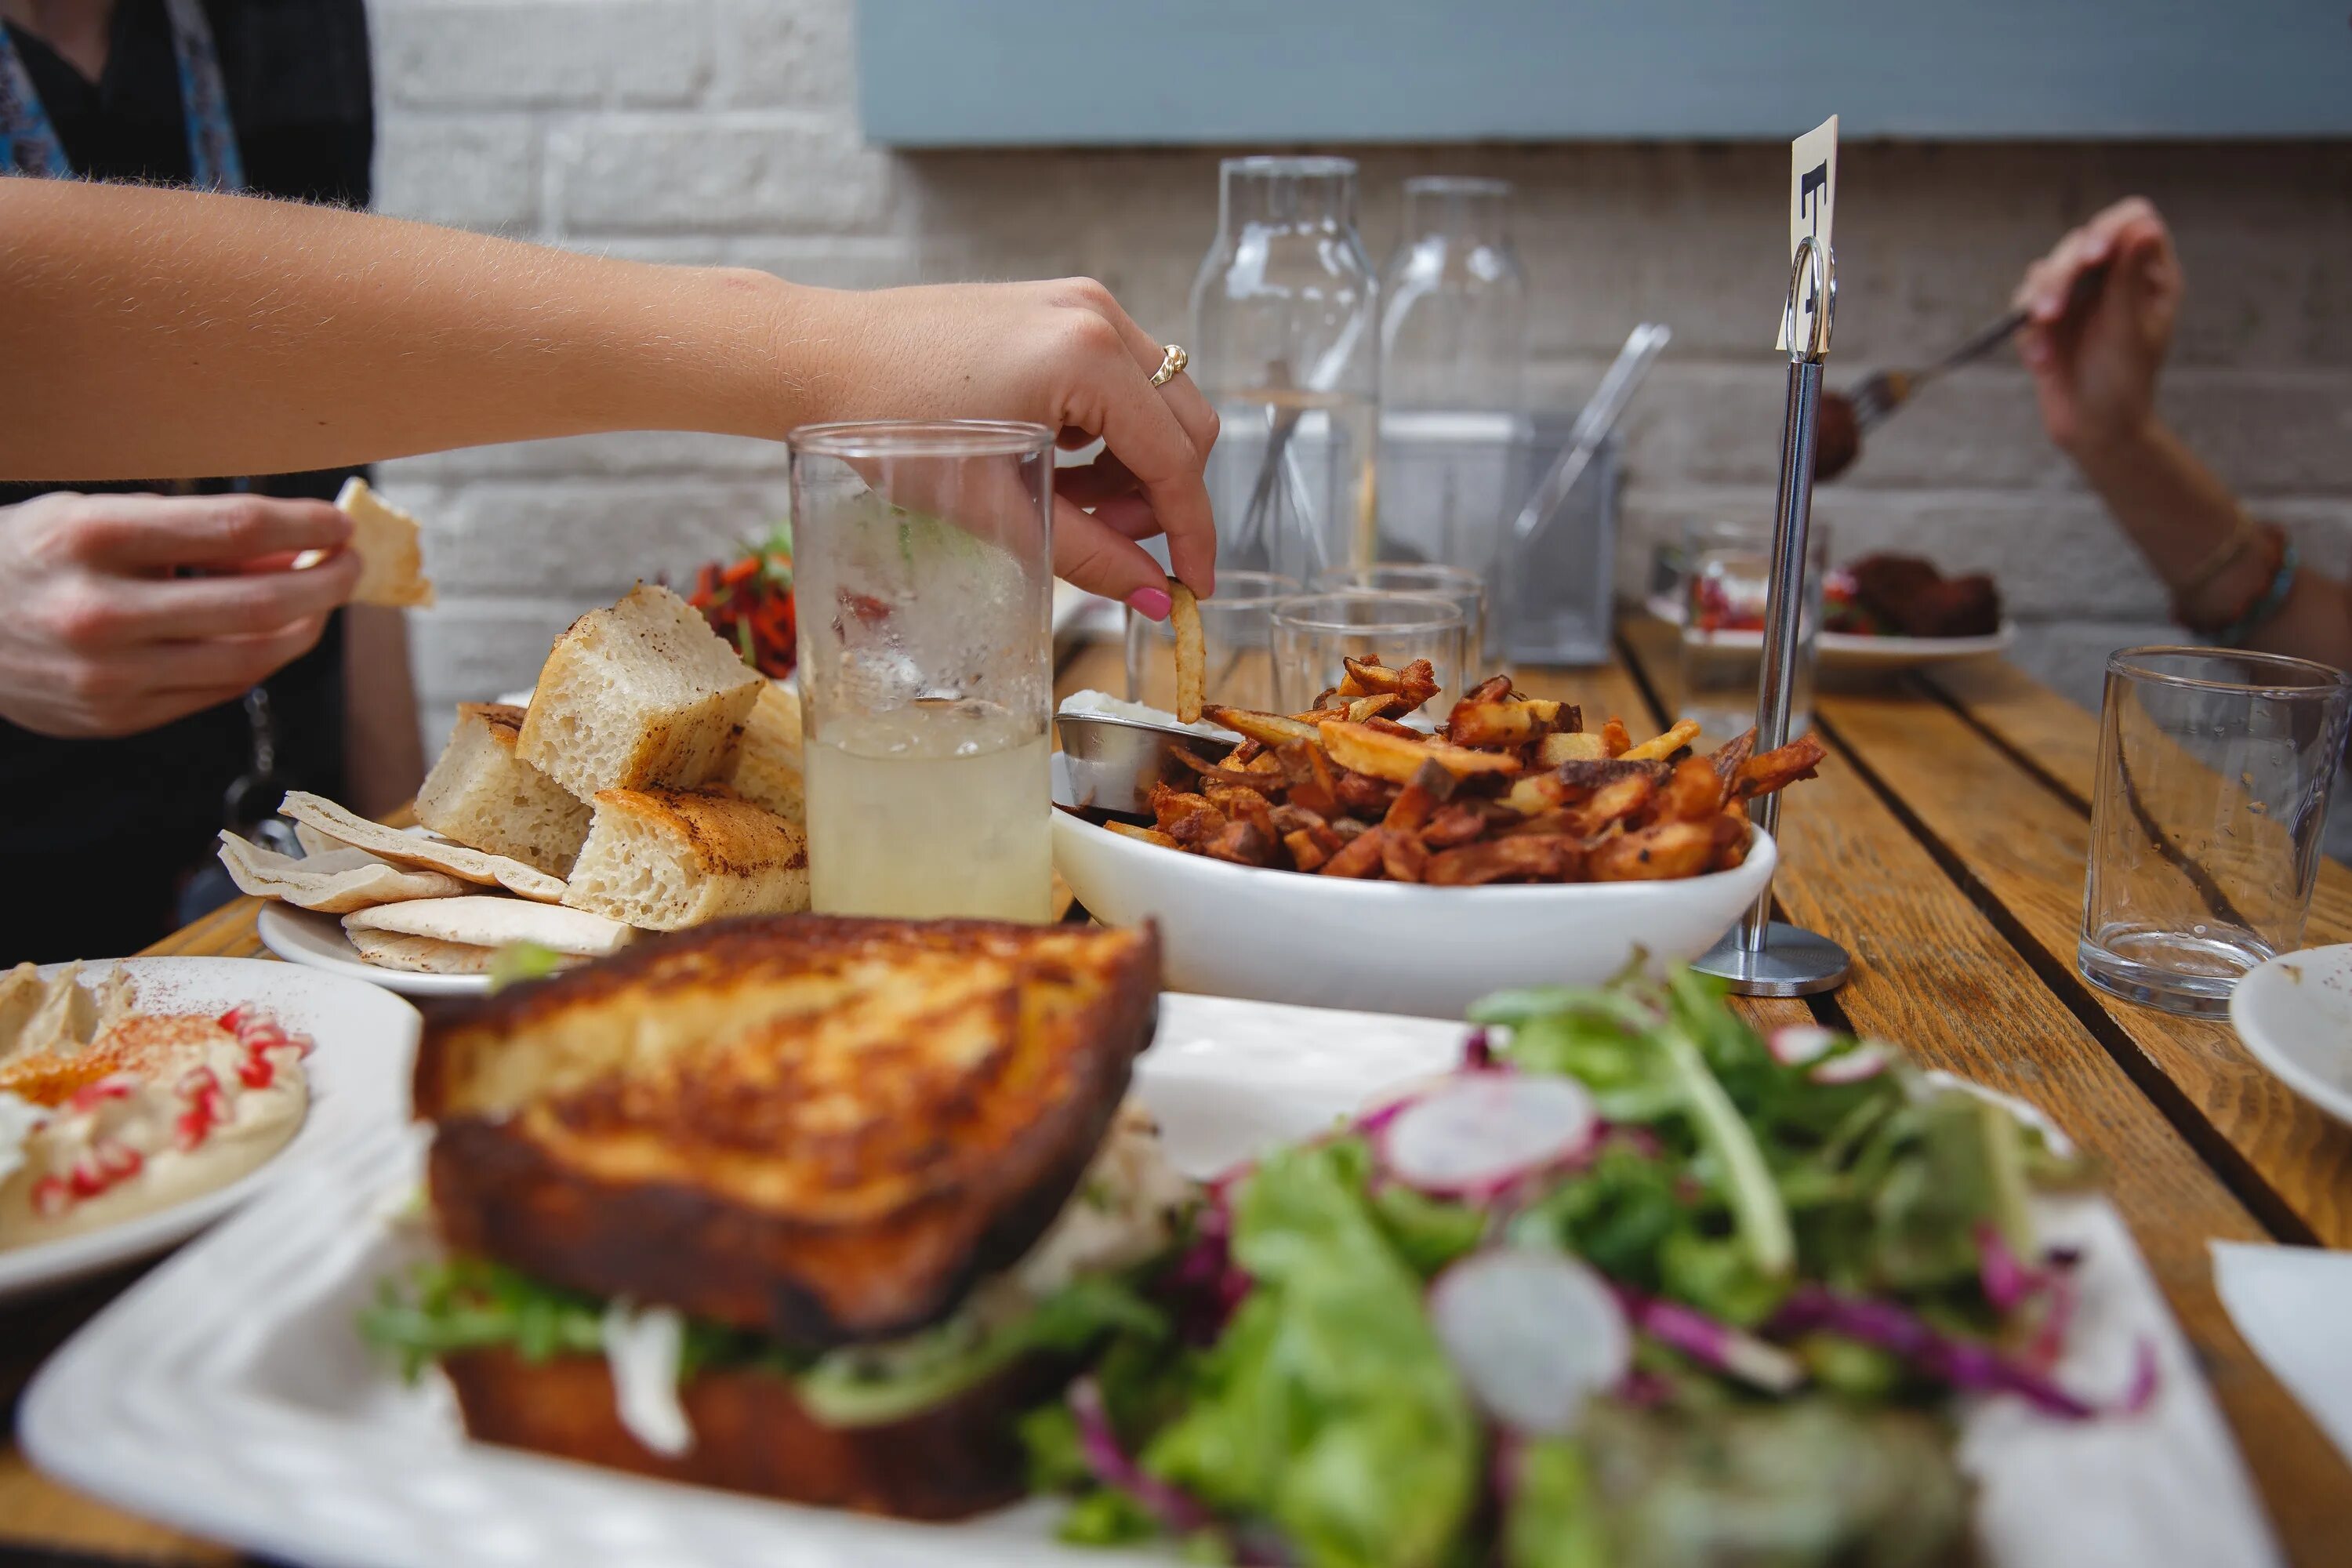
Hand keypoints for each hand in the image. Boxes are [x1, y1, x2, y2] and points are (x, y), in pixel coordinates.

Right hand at [0, 491, 359, 738]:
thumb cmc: (33, 556)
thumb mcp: (95, 517)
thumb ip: (192, 534)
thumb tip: (294, 552)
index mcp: (90, 537)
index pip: (232, 528)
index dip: (304, 526)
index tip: (339, 524)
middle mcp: (99, 611)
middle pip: (255, 604)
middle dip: (324, 584)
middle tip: (351, 566)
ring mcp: (107, 675)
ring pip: (247, 659)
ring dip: (303, 629)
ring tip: (319, 602)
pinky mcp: (114, 718)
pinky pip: (215, 691)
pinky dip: (257, 660)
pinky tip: (270, 636)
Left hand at [801, 278, 1218, 613]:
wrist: (818, 356)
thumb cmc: (887, 422)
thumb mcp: (994, 504)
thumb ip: (1088, 555)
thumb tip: (1150, 597)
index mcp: (1086, 357)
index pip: (1175, 460)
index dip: (1192, 533)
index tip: (1193, 587)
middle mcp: (1096, 315)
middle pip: (1184, 422)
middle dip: (1162, 496)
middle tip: (1112, 543)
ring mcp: (1079, 302)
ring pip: (1157, 400)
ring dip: (1133, 464)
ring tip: (1070, 503)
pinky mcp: (1057, 305)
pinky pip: (1119, 377)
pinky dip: (1105, 430)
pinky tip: (1053, 461)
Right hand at [2013, 196, 2181, 461]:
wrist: (2094, 429)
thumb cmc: (2123, 384)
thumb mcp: (2129, 330)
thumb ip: (2128, 278)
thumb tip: (2141, 227)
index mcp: (2147, 275)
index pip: (2132, 222)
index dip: (2110, 228)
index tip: (2094, 254)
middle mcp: (2112, 277)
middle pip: (2080, 243)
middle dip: (2062, 276)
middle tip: (2051, 312)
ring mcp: (2077, 295)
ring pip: (2047, 270)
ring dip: (2040, 301)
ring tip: (2043, 341)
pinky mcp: (2046, 317)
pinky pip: (2025, 304)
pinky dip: (2030, 331)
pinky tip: (2041, 362)